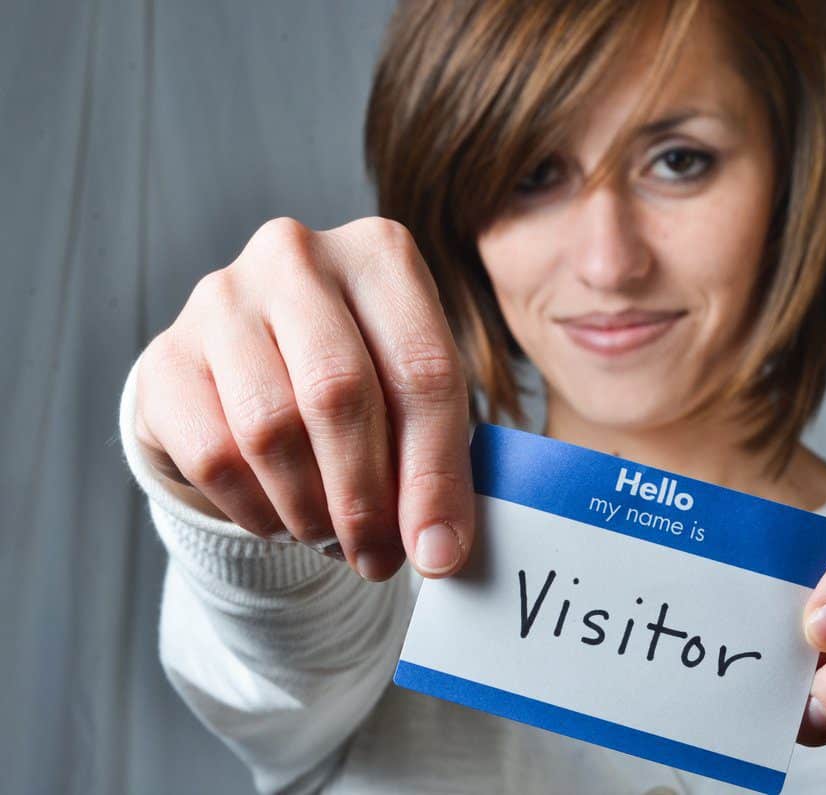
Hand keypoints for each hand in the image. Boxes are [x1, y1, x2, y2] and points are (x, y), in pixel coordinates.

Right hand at [133, 216, 473, 580]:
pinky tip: (282, 520)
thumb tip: (440, 551)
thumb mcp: (413, 397)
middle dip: (366, 500)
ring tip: (333, 540)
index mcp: (381, 254)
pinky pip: (213, 455)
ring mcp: (222, 298)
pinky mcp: (166, 354)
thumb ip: (436, 460)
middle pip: (340, 393)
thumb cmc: (360, 375)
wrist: (255, 361)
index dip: (435, 474)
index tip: (439, 551)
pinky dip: (256, 509)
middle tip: (379, 559)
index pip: (423, 371)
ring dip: (310, 510)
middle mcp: (298, 257)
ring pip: (270, 428)